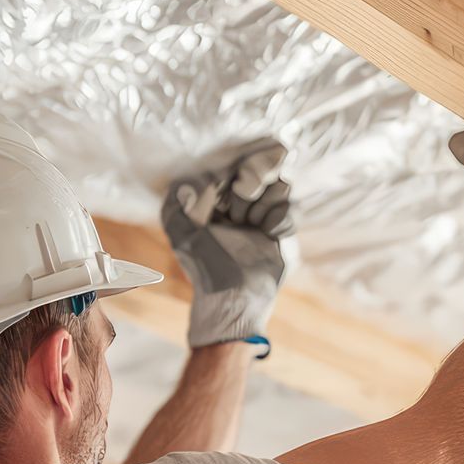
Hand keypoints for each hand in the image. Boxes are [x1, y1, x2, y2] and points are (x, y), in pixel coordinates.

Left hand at [162, 139, 296, 352]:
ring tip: (248, 222)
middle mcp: (248, 203)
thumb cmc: (204, 268)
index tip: (225, 182)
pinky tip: (266, 233)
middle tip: (237, 207)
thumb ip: (174, 208)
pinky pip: (289, 211)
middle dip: (251, 181)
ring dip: (263, 201)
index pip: (236, 165)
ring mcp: (268, 215)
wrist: (232, 298)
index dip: (234, 168)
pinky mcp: (285, 231)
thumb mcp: (182, 236)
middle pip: (263, 168)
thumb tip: (184, 185)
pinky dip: (276, 218)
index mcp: (223, 198)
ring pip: (281, 185)